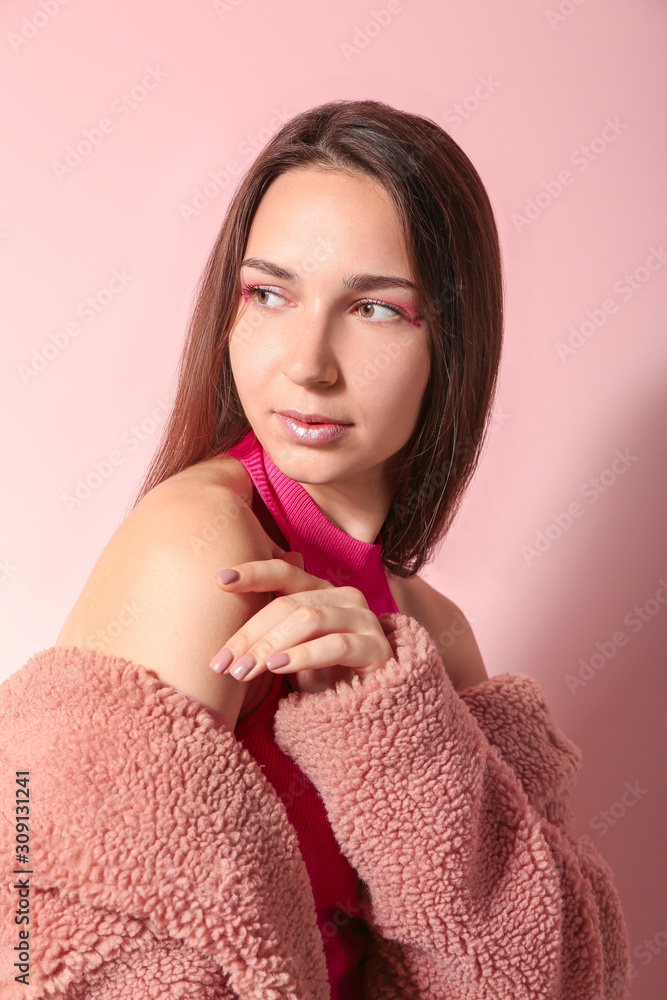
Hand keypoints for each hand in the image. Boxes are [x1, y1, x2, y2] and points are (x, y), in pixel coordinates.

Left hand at [208, 552, 393, 693]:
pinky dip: (302, 655)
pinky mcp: (376, 647)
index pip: (284, 572)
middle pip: (289, 604)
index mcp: (321, 590)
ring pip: (309, 620)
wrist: (369, 709)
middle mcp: (344, 597)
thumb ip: (269, 626)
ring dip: (270, 646)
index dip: (253, 572)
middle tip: (223, 663)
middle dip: (250, 634)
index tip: (219, 580)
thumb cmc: (323, 675)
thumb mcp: (290, 649)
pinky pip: (335, 645)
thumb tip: (225, 598)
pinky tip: (278, 667)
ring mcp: (364, 619)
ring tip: (244, 671)